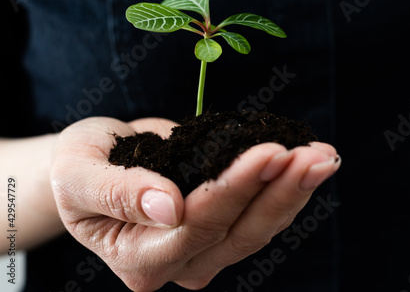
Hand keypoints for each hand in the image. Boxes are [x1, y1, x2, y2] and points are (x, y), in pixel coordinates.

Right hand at [50, 116, 340, 290]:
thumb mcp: (79, 173)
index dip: (235, 189)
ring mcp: (206, 248)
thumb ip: (117, 192)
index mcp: (139, 258)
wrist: (94, 168)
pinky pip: (262, 213)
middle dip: (280, 192)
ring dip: (295, 191)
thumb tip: (168, 207)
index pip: (197, 226)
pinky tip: (312, 161)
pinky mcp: (223, 226)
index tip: (270, 152)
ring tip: (325, 157)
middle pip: (240, 233)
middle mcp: (180, 263)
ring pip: (260, 228)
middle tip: (315, 156)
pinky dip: (288, 188)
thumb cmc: (79, 168)